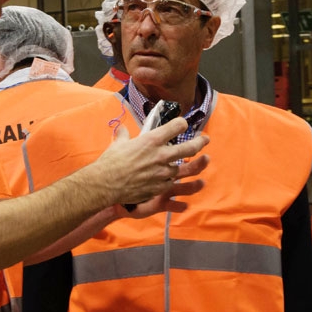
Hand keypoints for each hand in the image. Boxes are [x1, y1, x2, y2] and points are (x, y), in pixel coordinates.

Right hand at [91, 117, 209, 206]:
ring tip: (194, 162)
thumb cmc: (111, 162)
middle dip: (200, 142)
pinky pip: (171, 182)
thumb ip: (123, 135)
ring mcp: (162, 172)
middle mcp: (161, 155)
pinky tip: (170, 177)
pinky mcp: (160, 187)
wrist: (106, 184)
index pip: (176, 126)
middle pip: (189, 147)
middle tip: (205, 140)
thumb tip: (122, 129)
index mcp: (152, 140)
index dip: (181, 124)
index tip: (182, 124)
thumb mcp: (118, 143)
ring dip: (186, 164)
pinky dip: (171, 178)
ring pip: (182, 167)